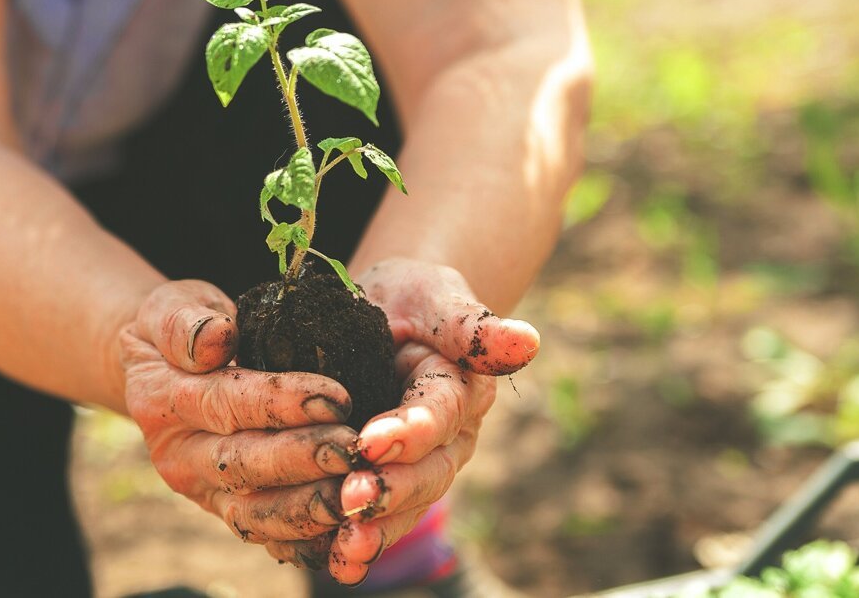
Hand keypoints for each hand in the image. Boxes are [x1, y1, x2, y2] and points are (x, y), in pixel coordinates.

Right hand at [121, 280, 359, 557]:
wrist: (161, 370)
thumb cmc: (182, 328)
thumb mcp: (173, 306)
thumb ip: (186, 322)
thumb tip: (216, 338)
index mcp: (161, 401)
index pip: (226, 403)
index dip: (281, 403)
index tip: (336, 397)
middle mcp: (177, 455)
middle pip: (242, 465)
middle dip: (302, 459)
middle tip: (354, 449)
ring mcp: (201, 490)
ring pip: (254, 513)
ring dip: (307, 508)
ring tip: (356, 491)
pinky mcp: (227, 510)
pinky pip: (266, 535)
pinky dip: (303, 539)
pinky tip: (344, 526)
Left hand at [263, 259, 540, 583]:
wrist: (390, 314)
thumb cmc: (413, 298)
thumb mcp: (436, 296)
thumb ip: (472, 324)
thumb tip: (527, 341)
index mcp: (461, 389)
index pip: (440, 414)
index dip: (410, 431)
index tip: (373, 442)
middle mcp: (448, 438)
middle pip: (428, 473)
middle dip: (391, 490)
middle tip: (352, 498)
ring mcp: (421, 467)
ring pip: (406, 507)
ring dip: (377, 530)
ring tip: (346, 546)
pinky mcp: (388, 483)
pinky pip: (378, 521)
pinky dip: (354, 543)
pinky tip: (332, 562)